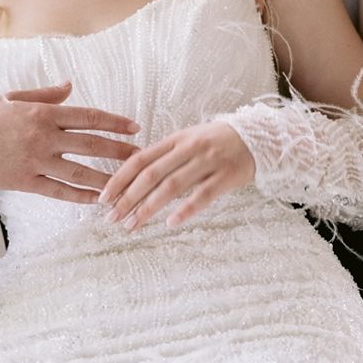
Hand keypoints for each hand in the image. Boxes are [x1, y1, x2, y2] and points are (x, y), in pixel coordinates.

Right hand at [0, 81, 139, 200]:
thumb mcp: (13, 98)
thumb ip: (45, 95)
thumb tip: (70, 86)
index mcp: (43, 114)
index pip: (89, 117)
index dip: (115, 123)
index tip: (134, 127)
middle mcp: (43, 137)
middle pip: (91, 145)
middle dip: (120, 151)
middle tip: (142, 156)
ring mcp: (35, 161)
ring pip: (79, 172)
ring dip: (106, 179)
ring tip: (127, 185)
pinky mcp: (24, 182)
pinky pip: (57, 191)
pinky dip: (79, 196)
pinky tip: (96, 200)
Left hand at [98, 120, 254, 229]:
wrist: (259, 136)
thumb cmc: (217, 141)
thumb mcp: (189, 140)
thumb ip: (165, 155)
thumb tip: (134, 176)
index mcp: (175, 139)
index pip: (140, 159)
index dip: (119, 178)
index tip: (103, 197)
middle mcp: (188, 149)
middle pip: (151, 175)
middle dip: (128, 198)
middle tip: (111, 218)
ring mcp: (207, 162)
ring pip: (172, 186)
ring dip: (149, 208)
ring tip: (132, 225)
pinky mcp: (226, 176)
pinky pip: (203, 195)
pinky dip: (185, 209)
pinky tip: (170, 223)